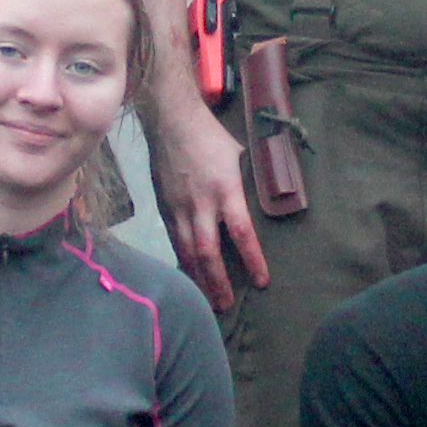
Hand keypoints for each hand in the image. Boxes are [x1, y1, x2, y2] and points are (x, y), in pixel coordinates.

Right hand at [154, 105, 264, 308]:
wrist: (171, 120)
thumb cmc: (210, 135)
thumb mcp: (239, 156)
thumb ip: (247, 183)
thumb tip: (262, 200)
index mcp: (225, 190)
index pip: (242, 233)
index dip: (253, 260)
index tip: (262, 281)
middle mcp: (200, 205)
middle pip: (208, 252)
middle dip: (218, 282)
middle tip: (226, 305)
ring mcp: (178, 208)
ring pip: (187, 252)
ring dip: (198, 278)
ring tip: (206, 300)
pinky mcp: (163, 207)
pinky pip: (174, 241)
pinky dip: (182, 261)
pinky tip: (187, 275)